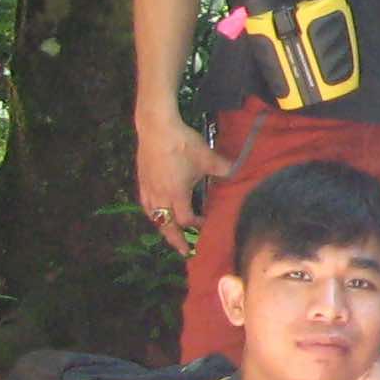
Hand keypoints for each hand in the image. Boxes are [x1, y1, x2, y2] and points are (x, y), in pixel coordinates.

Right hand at [133, 121, 226, 255]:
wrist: (157, 128)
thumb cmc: (183, 144)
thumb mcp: (208, 157)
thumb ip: (224, 169)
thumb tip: (237, 172)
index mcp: (177, 194)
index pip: (186, 220)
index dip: (196, 225)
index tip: (205, 224)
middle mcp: (160, 196)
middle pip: (166, 226)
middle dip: (175, 240)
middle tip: (184, 251)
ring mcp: (149, 189)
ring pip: (154, 216)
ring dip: (163, 227)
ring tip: (169, 233)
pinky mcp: (142, 180)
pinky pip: (146, 204)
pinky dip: (152, 213)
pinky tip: (155, 211)